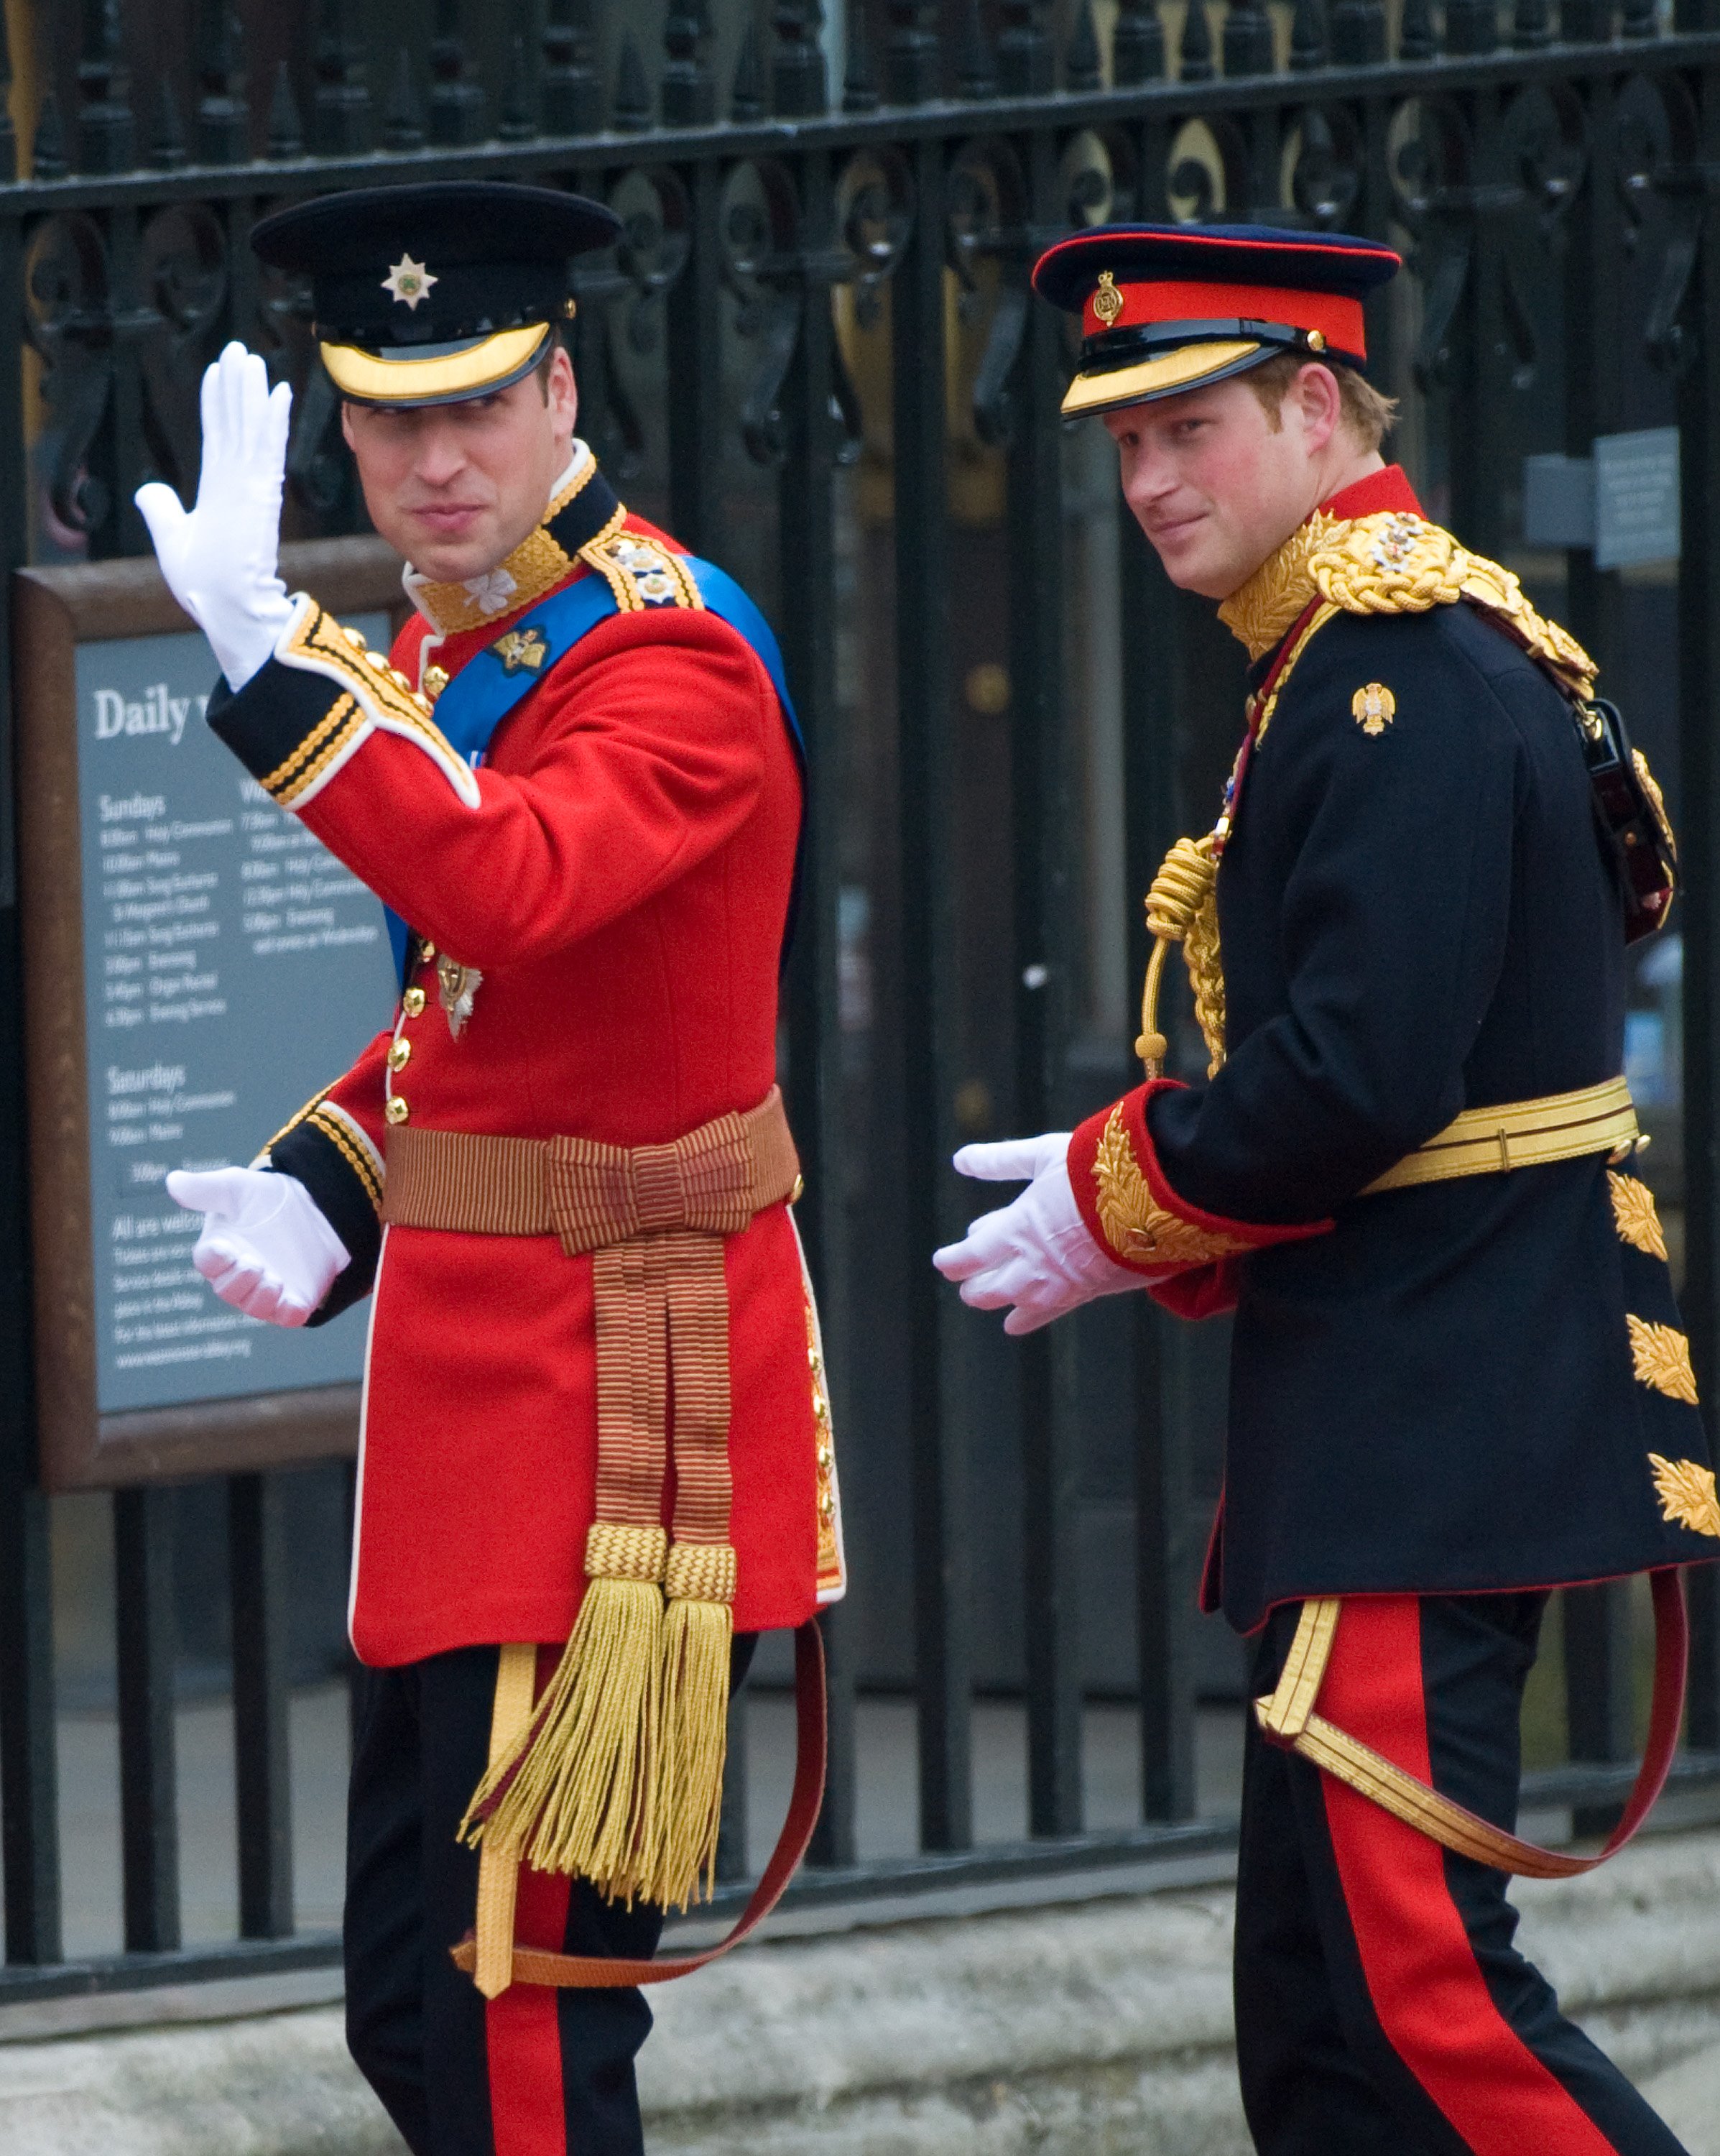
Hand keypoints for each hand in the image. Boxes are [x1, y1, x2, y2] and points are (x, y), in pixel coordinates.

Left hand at [135, 343, 294, 691]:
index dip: (216, 403)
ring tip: (253, 357)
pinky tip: (277, 391)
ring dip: (252, 392)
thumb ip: (161, 510)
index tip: (217, 372)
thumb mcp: (171, 540)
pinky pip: (267, 448)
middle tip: (240, 350)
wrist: (224, 608)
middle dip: (237, 387)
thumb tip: (148, 488)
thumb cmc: (203, 586)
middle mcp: (237, 484)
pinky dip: (272, 419)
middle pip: (236, 424)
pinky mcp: (261, 493)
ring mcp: (251, 487)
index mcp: (219, 493)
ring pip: (252, 428)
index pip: (217, 437)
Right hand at [167, 1166, 349, 1327]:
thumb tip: (172, 1182)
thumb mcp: (236, 1186)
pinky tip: (293, 1304)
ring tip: (274, 1281)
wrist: (313, 1207)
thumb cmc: (264, 1198)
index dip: (214, 1259)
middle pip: (228, 1289)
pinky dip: (289, 1313)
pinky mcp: (294, 1298)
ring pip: (255, 1306)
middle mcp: (238, 1275)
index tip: (224, 1248)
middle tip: (254, 1264)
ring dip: (261, 1298)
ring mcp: (265, 1290)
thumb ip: (206, 1188)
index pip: (208, 1262)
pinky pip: (288, 1316)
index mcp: (219, 1249)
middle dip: (239, 1280)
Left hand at [932, 1132, 1146, 1336]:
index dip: (953, 1260)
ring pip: (1013, 1303)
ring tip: (982, 1297)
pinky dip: (1027, 1319)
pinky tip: (1015, 1324)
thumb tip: (960, 1159)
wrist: (1154, 1200)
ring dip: (996, 1299)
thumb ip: (1001, 1161)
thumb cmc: (1095, 1170)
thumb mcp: (1043, 1155)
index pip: (970, 1257)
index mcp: (1017, 1229)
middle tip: (965, 1279)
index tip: (943, 1260)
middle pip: (987, 1288)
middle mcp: (1033, 1264)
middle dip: (973, 1284)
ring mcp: (1059, 1283)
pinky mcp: (1086, 1291)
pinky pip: (1047, 1313)